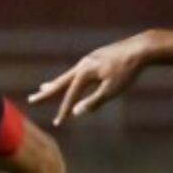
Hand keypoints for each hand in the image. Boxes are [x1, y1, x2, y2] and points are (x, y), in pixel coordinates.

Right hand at [28, 33, 151, 124]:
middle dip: (46, 93)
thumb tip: (76, 112)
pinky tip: (72, 80)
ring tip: (44, 88)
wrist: (141, 48)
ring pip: (68, 75)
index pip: (70, 96)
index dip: (63, 111)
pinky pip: (77, 71)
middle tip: (31, 100)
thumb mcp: (111, 90)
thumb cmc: (127, 71)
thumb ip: (93, 102)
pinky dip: (69, 78)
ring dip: (56, 83)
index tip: (57, 123)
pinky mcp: (96, 58)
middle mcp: (82, 64)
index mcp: (84, 73)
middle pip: (60, 82)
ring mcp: (88, 60)